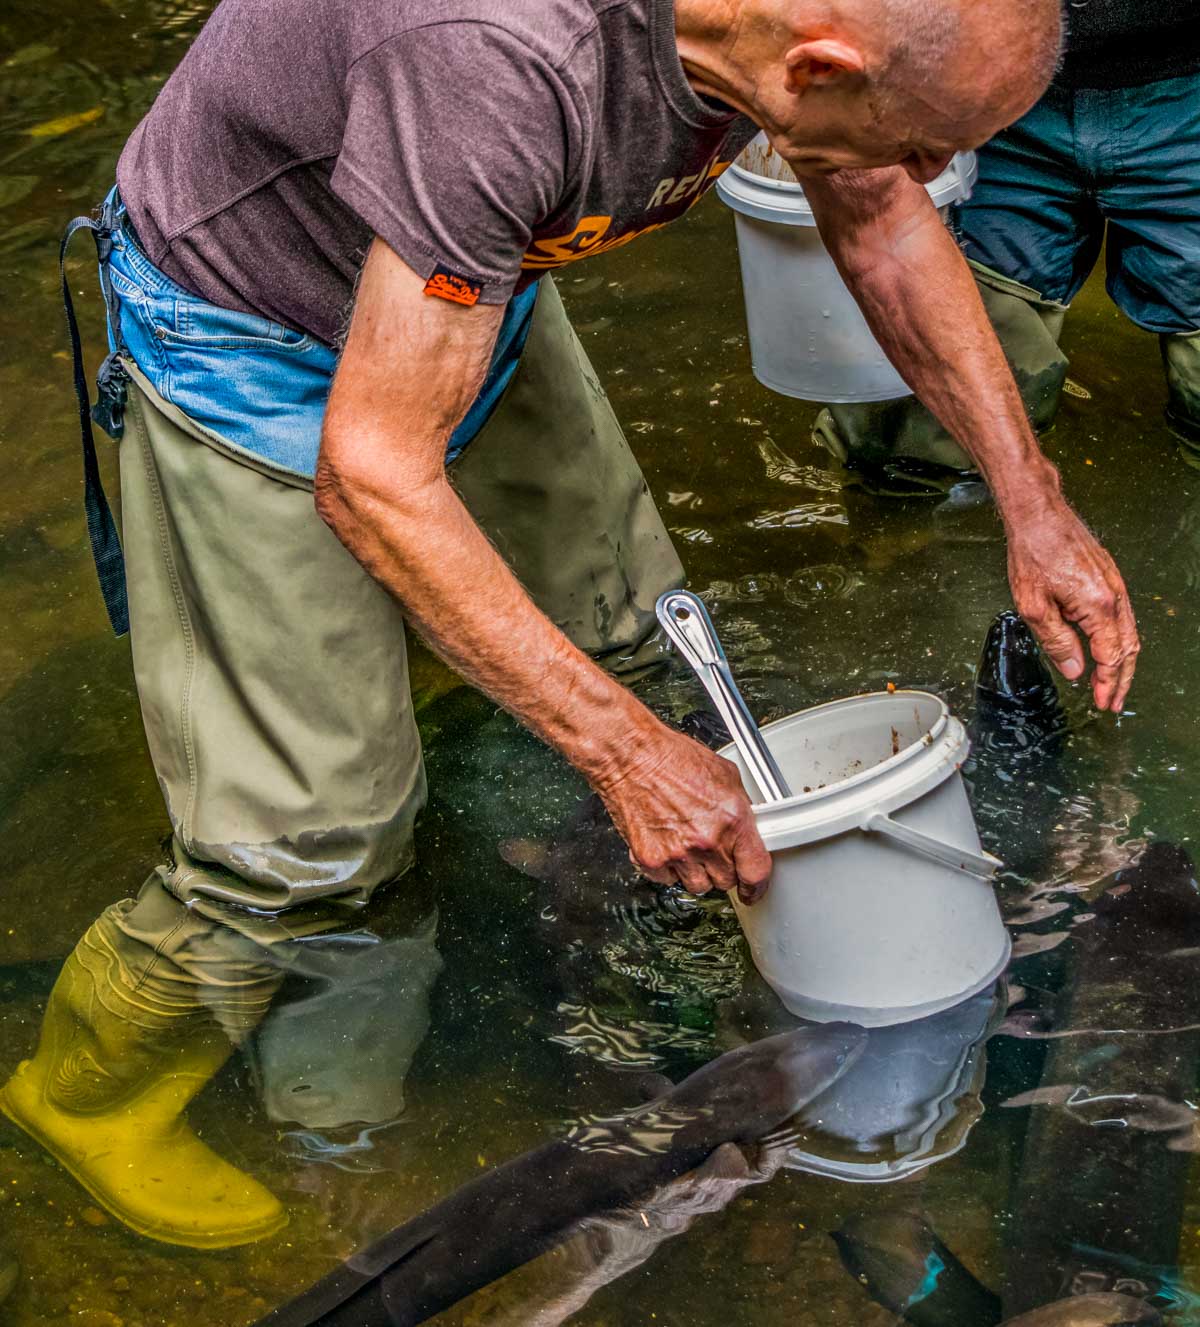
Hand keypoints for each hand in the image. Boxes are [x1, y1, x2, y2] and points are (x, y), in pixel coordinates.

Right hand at [594, 726, 772, 904]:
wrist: (631, 756)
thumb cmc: (671, 758)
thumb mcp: (724, 774)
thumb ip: (740, 808)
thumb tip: (747, 827)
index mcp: (732, 819)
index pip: (755, 870)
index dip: (756, 886)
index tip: (752, 890)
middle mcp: (707, 841)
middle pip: (725, 881)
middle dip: (721, 868)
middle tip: (710, 848)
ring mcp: (678, 853)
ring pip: (697, 886)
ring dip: (695, 872)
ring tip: (686, 844)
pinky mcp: (651, 859)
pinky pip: (667, 880)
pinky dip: (667, 868)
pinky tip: (665, 843)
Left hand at [1004, 495, 1138, 711]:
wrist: (1038, 515)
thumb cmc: (1033, 554)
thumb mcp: (1034, 606)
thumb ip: (1056, 642)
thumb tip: (1074, 670)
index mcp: (1099, 606)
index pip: (1110, 657)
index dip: (1108, 684)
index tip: (1104, 703)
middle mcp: (1114, 596)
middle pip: (1127, 648)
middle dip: (1121, 679)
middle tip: (1112, 702)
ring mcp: (1114, 585)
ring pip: (1128, 633)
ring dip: (1122, 661)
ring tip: (1111, 683)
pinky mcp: (1108, 578)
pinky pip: (1121, 617)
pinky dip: (1118, 640)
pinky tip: (1106, 649)